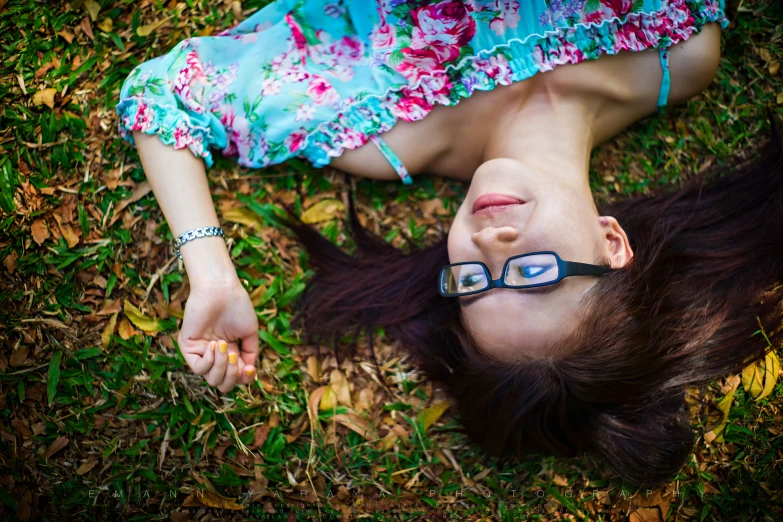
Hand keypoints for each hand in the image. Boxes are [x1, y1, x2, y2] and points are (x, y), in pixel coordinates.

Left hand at [178, 277, 259, 392]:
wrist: (221, 289)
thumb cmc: (237, 306)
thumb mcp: (250, 333)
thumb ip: (250, 354)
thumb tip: (248, 372)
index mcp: (230, 353)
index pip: (236, 378)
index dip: (244, 379)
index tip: (250, 369)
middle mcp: (214, 355)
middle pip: (223, 384)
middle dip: (233, 376)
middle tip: (235, 356)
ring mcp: (200, 352)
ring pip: (211, 380)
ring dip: (222, 366)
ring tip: (224, 345)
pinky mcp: (187, 347)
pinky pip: (198, 369)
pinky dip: (209, 361)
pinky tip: (214, 345)